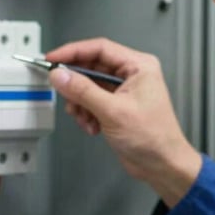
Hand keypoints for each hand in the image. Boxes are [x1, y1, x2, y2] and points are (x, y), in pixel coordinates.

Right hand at [45, 38, 201, 206]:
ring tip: (83, 117)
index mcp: (138, 66)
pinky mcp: (116, 106)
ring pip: (88, 86)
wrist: (162, 165)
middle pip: (91, 68)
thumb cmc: (153, 138)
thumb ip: (83, 91)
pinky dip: (86, 113)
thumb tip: (61, 75)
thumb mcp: (113, 111)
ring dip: (80, 103)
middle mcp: (131, 75)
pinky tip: (92, 126)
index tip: (52, 59)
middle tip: (62, 92)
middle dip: (76, 84)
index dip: (72, 52)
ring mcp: (123, 91)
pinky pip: (91, 101)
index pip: (99, 49)